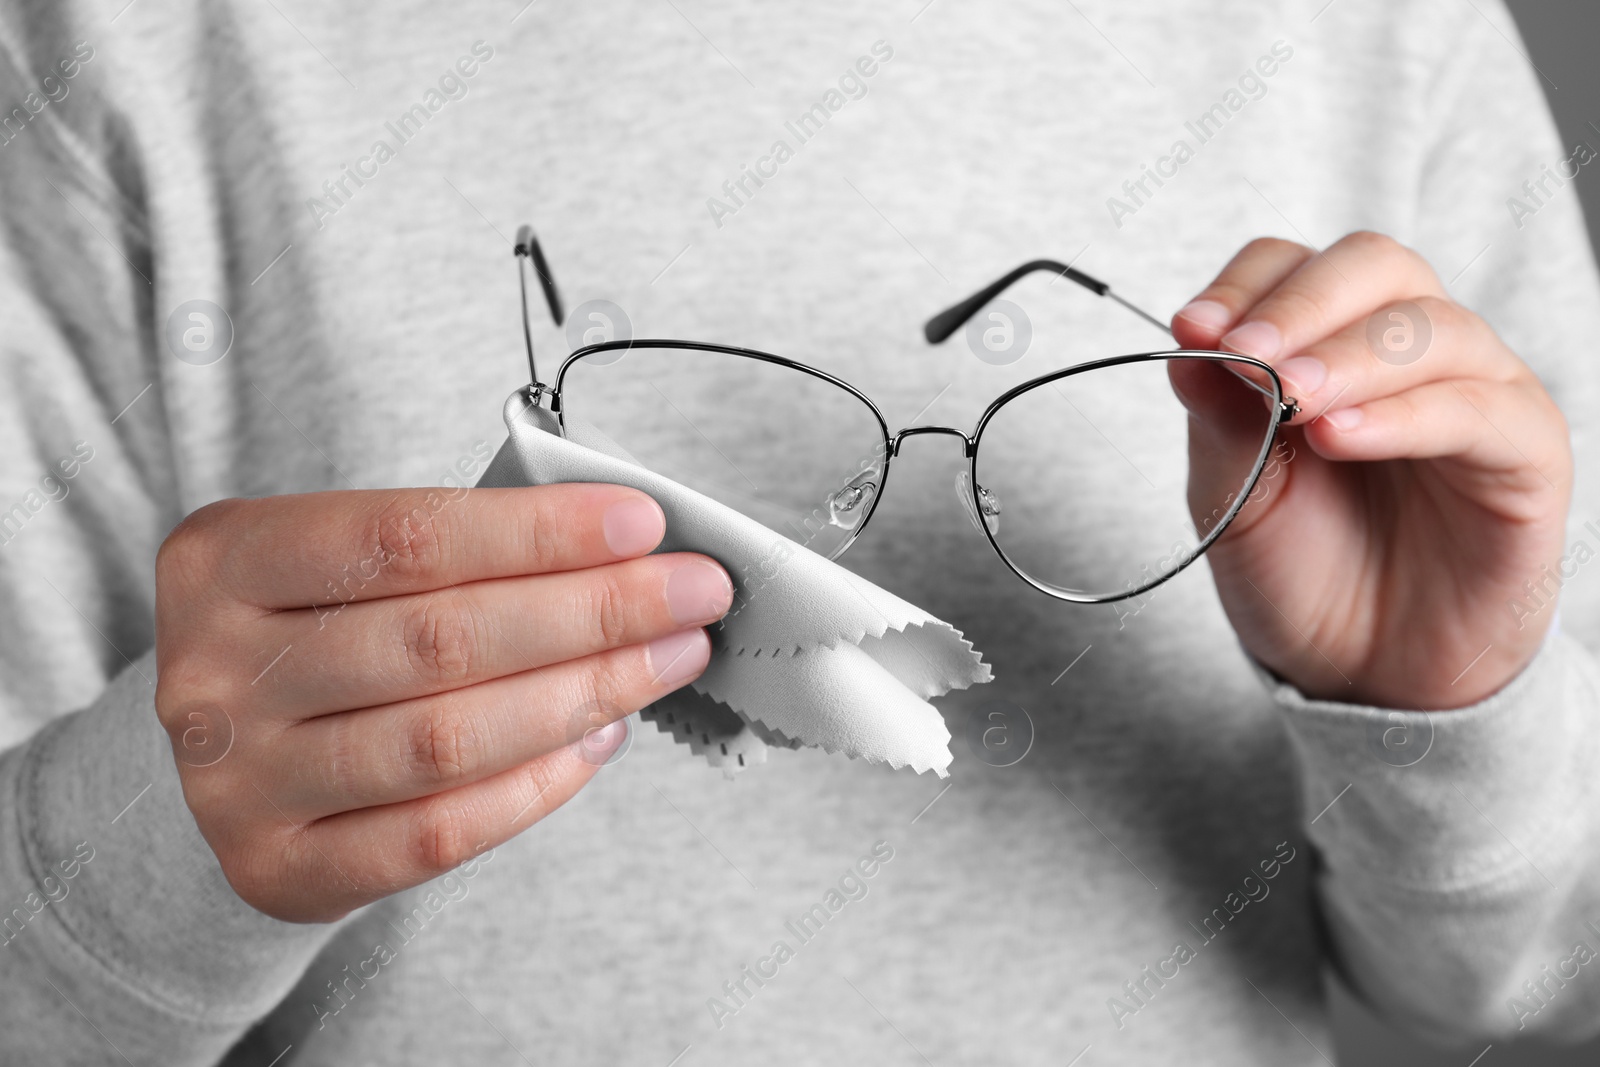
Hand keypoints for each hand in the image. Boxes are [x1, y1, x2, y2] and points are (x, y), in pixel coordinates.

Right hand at [154, 484, 731, 921]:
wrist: (225, 747)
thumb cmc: (317, 624)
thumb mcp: (344, 555)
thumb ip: (458, 547)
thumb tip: (627, 549)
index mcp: (223, 562)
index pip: (404, 538)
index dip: (536, 532)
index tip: (643, 525)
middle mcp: (214, 675)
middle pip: (439, 641)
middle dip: (593, 612)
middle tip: (692, 594)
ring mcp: (236, 785)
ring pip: (446, 741)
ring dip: (585, 694)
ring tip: (671, 657)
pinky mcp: (279, 869)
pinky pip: (436, 834)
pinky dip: (537, 785)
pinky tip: (601, 736)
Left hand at [1173, 232, 1572, 709]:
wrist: (1362, 671)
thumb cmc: (1303, 572)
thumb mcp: (1233, 494)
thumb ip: (1218, 415)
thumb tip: (1189, 336)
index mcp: (1330, 342)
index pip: (1295, 264)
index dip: (1245, 285)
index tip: (1193, 328)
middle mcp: (1409, 350)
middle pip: (1375, 265)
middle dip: (1301, 304)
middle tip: (1243, 351)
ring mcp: (1476, 391)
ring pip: (1431, 327)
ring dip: (1350, 357)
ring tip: (1291, 400)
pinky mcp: (1527, 451)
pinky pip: (1476, 409)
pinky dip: (1403, 415)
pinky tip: (1340, 438)